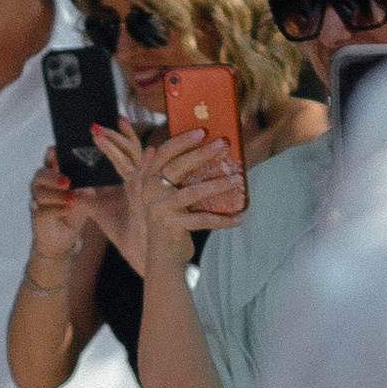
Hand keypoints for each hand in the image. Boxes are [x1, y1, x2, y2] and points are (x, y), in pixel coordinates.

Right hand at [20, 147, 96, 284]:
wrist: (62, 236)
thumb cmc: (73, 208)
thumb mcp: (83, 189)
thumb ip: (87, 175)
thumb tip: (107, 158)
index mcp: (52, 172)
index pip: (49, 157)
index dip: (54, 153)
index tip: (63, 151)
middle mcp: (41, 185)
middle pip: (40, 174)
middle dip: (53, 176)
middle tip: (68, 181)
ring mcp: (37, 201)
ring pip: (40, 194)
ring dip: (56, 194)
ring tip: (71, 197)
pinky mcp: (37, 217)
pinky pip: (42, 211)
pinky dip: (56, 209)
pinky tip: (68, 209)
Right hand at [91, 117, 243, 252]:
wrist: (162, 256)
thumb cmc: (168, 220)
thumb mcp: (162, 195)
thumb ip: (162, 172)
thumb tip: (165, 147)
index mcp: (147, 180)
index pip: (163, 154)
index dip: (181, 141)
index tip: (202, 131)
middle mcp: (150, 193)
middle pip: (177, 167)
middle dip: (201, 153)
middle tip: (222, 144)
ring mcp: (160, 210)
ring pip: (193, 192)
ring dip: (218, 184)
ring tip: (238, 178)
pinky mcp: (172, 226)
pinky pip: (202, 220)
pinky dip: (223, 219)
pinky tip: (239, 217)